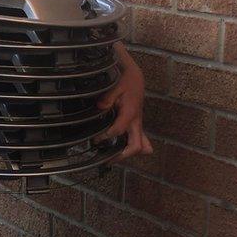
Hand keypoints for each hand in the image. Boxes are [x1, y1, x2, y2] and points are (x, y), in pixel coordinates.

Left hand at [95, 42, 152, 161]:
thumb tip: (100, 107)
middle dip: (123, 155)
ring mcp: (137, 123)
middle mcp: (136, 121)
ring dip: (128, 153)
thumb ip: (108, 98)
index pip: (118, 131)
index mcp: (130, 113)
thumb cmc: (125, 80)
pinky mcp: (136, 123)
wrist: (135, 76)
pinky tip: (120, 151)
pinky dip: (131, 147)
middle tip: (108, 160)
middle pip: (136, 146)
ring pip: (140, 145)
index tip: (96, 139)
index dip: (106, 136)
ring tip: (111, 159)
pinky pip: (139, 139)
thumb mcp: (115, 86)